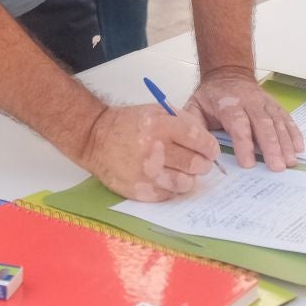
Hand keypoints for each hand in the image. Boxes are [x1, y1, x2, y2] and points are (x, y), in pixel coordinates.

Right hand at [81, 103, 220, 201]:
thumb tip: (207, 142)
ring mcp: (147, 173)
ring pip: (185, 183)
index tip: (210, 150)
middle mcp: (155, 150)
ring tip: (182, 171)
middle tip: (199, 162)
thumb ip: (183, 122)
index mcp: (161, 126)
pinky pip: (169, 194)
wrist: (95, 139)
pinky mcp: (140, 191)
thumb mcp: (156, 111)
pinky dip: (171, 187)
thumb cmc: (129, 124)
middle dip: (203, 164)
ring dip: (188, 178)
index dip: (210, 147)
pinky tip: (165, 177)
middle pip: (196, 164)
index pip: (200, 140)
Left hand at [191, 71, 302, 170]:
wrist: (228, 74)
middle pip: (263, 124)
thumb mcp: (195, 106)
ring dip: (285, 143)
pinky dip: (294, 133)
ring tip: (290, 161)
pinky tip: (299, 148)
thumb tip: (199, 148)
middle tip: (277, 167)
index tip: (248, 163)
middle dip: (271, 146)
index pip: (238, 123)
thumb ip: (195, 126)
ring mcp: (265, 104)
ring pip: (277, 123)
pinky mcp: (275, 106)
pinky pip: (287, 119)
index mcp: (228, 103)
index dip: (244, 143)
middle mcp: (250, 102)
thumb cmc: (211, 96)